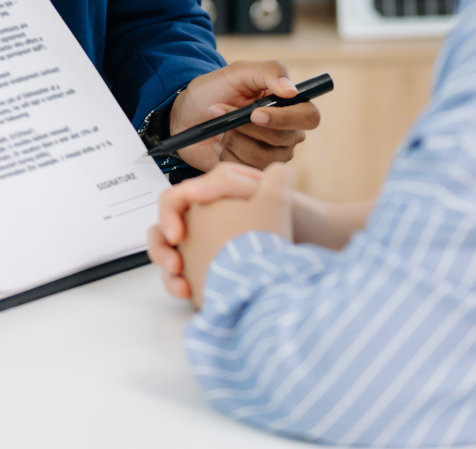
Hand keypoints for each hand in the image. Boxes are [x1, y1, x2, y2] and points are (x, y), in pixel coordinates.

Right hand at [148, 161, 292, 307]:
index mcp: (212, 196)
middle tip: (175, 264)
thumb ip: (228, 181)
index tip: (178, 233)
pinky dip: (180, 286)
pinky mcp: (208, 271)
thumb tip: (193, 189)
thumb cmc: (293, 214)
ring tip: (181, 284)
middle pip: (164, 231)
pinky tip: (191, 294)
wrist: (313, 244)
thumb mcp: (265, 188)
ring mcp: (204, 247)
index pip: (175, 200)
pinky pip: (183, 278)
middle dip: (162, 248)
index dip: (169, 214)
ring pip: (170, 256)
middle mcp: (204, 220)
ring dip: (168, 270)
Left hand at [169, 60, 319, 171]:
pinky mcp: (253, 170)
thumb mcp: (238, 72)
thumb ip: (268, 72)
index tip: (255, 114)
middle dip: (246, 127)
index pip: (309, 116)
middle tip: (220, 112)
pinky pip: (247, 169)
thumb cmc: (214, 90)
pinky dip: (227, 155)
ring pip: (264, 157)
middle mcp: (288, 133)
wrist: (186, 115)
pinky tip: (219, 144)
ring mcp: (272, 154)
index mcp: (291, 105)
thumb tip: (292, 90)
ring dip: (234, 140)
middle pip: (283, 139)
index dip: (286, 118)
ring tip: (219, 129)